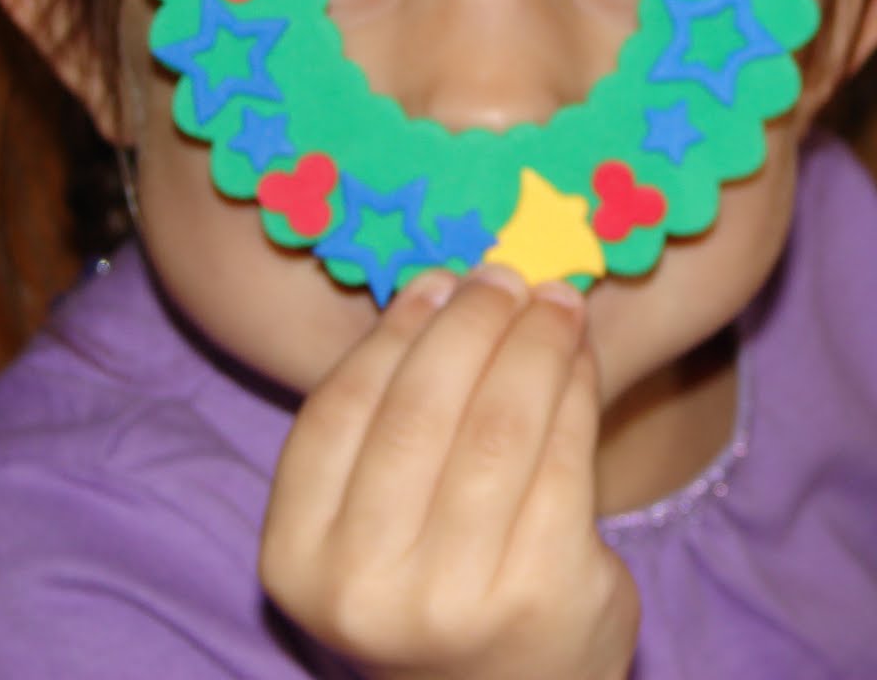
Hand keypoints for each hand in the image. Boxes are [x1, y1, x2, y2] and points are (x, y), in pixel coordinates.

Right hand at [259, 266, 638, 679]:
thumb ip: (387, 425)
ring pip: (502, 426)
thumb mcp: (370, 528)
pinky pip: (565, 458)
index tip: (438, 279)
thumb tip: (446, 285)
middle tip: (506, 277)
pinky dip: (576, 392)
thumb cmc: (433, 590)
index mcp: (297, 561)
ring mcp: (456, 598)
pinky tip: (579, 359)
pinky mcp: (544, 592)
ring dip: (535, 345)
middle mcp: (365, 587)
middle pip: (423, 410)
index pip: (339, 413)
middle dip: (473, 324)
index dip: (394, 333)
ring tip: (556, 302)